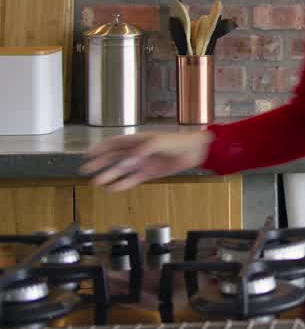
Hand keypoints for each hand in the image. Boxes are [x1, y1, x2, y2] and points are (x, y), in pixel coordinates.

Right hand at [80, 131, 213, 191]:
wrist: (194, 151)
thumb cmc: (178, 141)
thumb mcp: (159, 142)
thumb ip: (143, 150)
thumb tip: (128, 160)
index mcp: (137, 140)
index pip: (114, 143)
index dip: (100, 147)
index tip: (88, 154)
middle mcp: (136, 151)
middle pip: (113, 157)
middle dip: (99, 163)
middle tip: (85, 170)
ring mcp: (142, 162)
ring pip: (121, 170)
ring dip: (108, 175)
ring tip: (96, 182)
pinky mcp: (149, 173)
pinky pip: (132, 179)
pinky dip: (122, 183)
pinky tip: (113, 188)